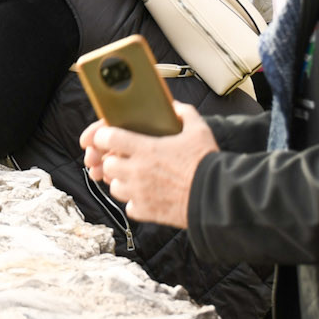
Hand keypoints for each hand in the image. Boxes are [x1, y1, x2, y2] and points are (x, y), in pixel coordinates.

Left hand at [77, 104, 216, 228]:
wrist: (216, 196)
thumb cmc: (206, 163)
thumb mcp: (198, 130)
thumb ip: (184, 113)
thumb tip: (175, 106)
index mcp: (146, 149)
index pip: (107, 137)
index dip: (102, 135)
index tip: (106, 136)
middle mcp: (137, 171)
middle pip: (107, 164)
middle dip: (113, 160)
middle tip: (125, 158)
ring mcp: (139, 193)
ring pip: (114, 187)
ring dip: (121, 181)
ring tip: (136, 178)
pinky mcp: (146, 212)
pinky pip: (129, 207)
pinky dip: (134, 202)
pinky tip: (147, 196)